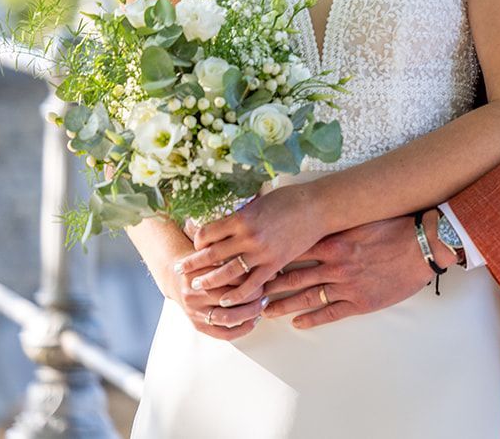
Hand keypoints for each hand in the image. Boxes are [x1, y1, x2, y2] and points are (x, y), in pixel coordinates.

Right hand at [157, 247, 264, 340]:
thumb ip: (238, 259)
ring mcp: (194, 311)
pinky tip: (254, 321)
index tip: (265, 274)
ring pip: (227, 317)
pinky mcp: (197, 324)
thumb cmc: (203, 260)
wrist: (176, 275)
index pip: (230, 277)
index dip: (251, 276)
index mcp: (198, 273)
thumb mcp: (215, 254)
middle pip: (229, 298)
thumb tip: (274, 274)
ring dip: (250, 313)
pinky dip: (241, 330)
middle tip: (265, 292)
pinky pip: (222, 333)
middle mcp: (193, 293)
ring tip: (262, 304)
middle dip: (253, 296)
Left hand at [176, 185, 327, 308]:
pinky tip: (226, 300)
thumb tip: (226, 220)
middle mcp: (247, 236)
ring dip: (209, 281)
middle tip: (180, 271)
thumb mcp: (260, 200)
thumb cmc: (290, 199)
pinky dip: (236, 294)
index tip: (196, 244)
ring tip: (197, 286)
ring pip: (227, 272)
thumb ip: (242, 214)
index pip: (207, 233)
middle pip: (211, 254)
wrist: (319, 207)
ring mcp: (261, 252)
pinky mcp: (275, 263)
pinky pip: (251, 284)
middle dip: (193, 264)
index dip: (197, 241)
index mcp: (242, 217)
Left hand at [260, 216, 435, 328]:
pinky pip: (329, 313)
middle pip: (293, 276)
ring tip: (266, 311)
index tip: (255, 262)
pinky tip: (298, 323)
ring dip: (283, 305)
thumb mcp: (363, 218)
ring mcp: (346, 285)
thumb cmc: (396, 227)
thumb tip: (318, 217)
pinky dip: (311, 319)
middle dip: (269, 285)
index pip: (293, 251)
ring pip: (306, 297)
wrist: (424, 246)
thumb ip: (339, 222)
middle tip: (249, 292)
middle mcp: (335, 265)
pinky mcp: (360, 302)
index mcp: (334, 242)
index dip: (272, 258)